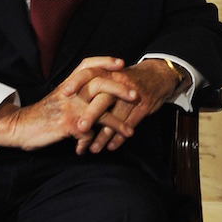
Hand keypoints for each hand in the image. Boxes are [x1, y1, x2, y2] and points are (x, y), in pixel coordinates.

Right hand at [0, 57, 136, 150]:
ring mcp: (70, 107)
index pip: (88, 65)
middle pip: (100, 82)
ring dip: (118, 122)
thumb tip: (101, 94)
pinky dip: (95, 142)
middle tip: (135, 95)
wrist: (20, 127)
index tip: (121, 63)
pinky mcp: (68, 124)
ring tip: (131, 132)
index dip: (105, 62)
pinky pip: (89, 133)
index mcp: (69, 83)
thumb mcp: (61, 97)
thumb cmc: (44, 113)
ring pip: (100, 110)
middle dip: (120, 88)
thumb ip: (78, 92)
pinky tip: (97, 149)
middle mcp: (71, 92)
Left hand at [65, 57, 185, 153]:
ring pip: (116, 117)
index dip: (76, 82)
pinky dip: (119, 137)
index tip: (63, 93)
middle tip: (78, 129)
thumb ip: (95, 83)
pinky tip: (110, 146)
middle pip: (103, 99)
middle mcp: (120, 82)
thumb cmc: (128, 78)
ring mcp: (133, 95)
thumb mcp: (112, 74)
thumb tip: (71, 98)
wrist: (157, 75)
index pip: (89, 73)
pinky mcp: (144, 106)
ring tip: (93, 148)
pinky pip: (130, 123)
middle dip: (91, 115)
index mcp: (109, 72)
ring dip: (104, 135)